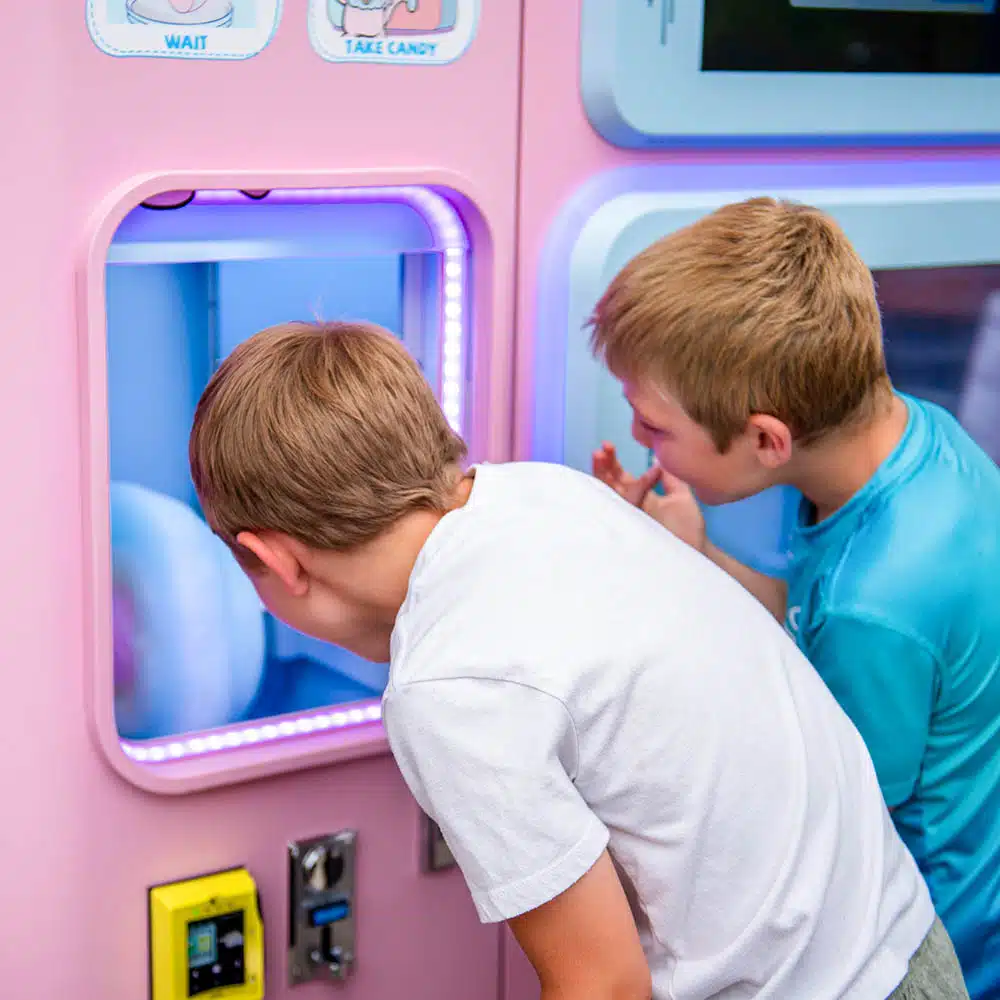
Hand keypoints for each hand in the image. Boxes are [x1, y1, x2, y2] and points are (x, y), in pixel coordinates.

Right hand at [592, 442, 706, 553]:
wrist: (697, 551)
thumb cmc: (688, 527)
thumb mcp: (681, 495)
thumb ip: (670, 477)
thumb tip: (659, 456)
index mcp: (639, 496)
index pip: (620, 477)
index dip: (612, 462)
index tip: (608, 445)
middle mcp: (631, 505)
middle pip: (610, 484)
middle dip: (602, 467)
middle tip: (600, 450)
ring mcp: (631, 517)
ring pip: (612, 495)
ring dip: (604, 477)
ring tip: (598, 456)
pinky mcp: (636, 527)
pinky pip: (629, 507)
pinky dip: (634, 490)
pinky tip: (640, 475)